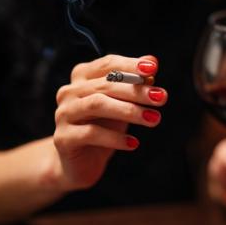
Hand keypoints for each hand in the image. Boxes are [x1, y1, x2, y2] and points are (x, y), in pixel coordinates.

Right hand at [52, 54, 166, 190]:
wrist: (81, 162)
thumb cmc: (104, 126)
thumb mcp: (123, 103)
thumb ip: (136, 83)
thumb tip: (152, 62)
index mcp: (82, 76)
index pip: (108, 64)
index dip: (130, 65)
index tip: (153, 68)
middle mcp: (69, 91)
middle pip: (105, 84)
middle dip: (136, 90)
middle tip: (161, 97)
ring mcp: (63, 113)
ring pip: (97, 104)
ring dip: (129, 111)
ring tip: (154, 119)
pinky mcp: (63, 138)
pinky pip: (92, 133)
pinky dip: (116, 138)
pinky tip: (133, 143)